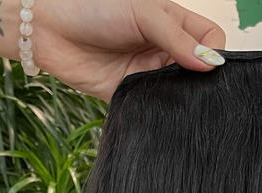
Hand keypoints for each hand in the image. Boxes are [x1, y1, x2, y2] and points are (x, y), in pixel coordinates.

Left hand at [28, 0, 226, 100]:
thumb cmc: (93, 8)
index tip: (205, 65)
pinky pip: (152, 109)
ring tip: (172, 96)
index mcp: (172, 23)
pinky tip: (157, 110)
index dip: (212, 52)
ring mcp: (148, 74)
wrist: (49, 30)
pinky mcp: (131, 96)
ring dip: (179, 98)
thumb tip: (211, 64)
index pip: (209, 40)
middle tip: (191, 84)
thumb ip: (177, 38)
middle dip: (199, 80)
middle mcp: (163, 49)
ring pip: (178, 93)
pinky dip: (158, 112)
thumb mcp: (143, 14)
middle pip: (197, 70)